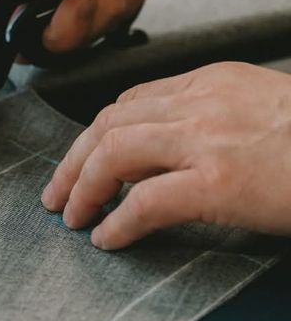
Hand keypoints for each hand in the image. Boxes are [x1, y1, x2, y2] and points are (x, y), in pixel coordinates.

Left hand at [42, 62, 290, 248]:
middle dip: (74, 159)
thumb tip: (177, 153)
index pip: (133, 100)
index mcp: (214, 81)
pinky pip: (144, 202)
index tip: (86, 156)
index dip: (99, 132)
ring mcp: (206, 140)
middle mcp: (201, 102)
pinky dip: (116, 222)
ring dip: (82, 186)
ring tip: (70, 215)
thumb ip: (216, 118)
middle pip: (109, 123)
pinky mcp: (218, 183)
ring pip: (114, 152)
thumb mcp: (264, 107)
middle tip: (56, 191)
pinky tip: (106, 238)